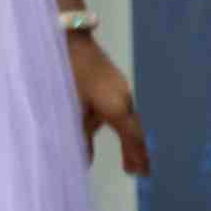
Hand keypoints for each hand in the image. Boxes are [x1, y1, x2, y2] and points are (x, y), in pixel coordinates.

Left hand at [71, 35, 150, 175]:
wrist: (68, 36)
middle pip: (132, 129)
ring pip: (123, 117)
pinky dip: (115, 122)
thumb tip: (84, 161)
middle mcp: (123, 98)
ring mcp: (118, 86)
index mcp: (116, 107)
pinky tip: (106, 126)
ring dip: (124, 137)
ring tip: (125, 158)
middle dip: (133, 151)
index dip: (138, 156)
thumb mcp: (70, 109)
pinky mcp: (110, 79)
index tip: (143, 173)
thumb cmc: (67, 73)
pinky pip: (116, 106)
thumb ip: (78, 136)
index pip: (133, 137)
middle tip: (136, 171)